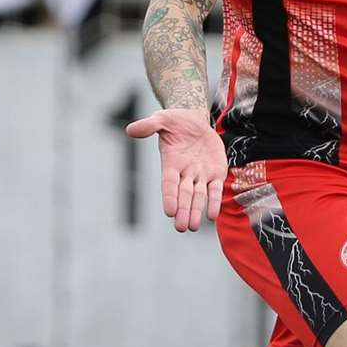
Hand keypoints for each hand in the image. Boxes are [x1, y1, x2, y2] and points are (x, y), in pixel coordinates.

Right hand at [125, 106, 226, 231]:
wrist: (196, 121)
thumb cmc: (176, 121)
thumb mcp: (162, 119)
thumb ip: (149, 125)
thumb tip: (130, 130)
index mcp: (171, 163)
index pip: (169, 183)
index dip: (169, 197)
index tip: (169, 211)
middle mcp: (185, 173)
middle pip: (184, 195)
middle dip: (183, 211)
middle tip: (181, 227)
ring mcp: (200, 174)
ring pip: (199, 196)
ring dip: (196, 211)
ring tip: (194, 227)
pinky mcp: (216, 173)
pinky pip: (215, 190)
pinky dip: (214, 202)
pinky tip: (213, 215)